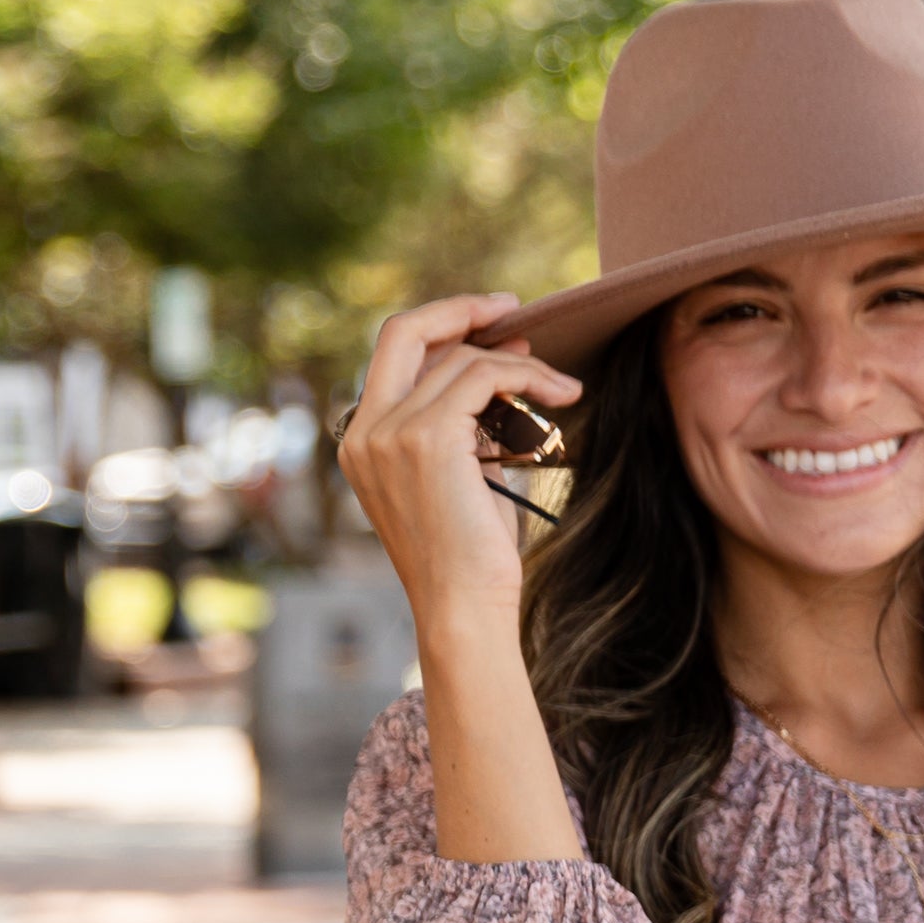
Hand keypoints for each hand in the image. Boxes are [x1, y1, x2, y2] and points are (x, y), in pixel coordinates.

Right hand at [337, 291, 581, 632]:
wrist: (464, 612)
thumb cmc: (470, 560)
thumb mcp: (461, 477)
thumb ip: (466, 423)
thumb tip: (504, 362)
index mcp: (361, 441)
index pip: (394, 354)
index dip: (442, 329)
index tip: (491, 325)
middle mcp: (365, 432)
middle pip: (405, 330)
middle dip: (462, 310)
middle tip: (515, 312)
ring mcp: (390, 433)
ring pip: (462, 359)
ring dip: (521, 366)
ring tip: (562, 388)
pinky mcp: (426, 438)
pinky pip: (484, 378)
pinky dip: (528, 378)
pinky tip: (562, 396)